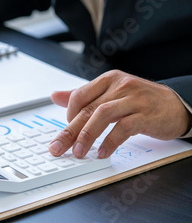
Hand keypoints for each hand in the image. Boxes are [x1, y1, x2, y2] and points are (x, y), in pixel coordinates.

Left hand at [48, 70, 190, 158]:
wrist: (177, 105)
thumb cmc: (140, 101)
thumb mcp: (111, 94)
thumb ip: (83, 96)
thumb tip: (55, 96)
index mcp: (108, 80)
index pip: (79, 95)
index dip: (68, 114)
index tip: (66, 131)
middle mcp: (119, 86)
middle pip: (87, 108)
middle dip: (69, 131)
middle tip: (58, 147)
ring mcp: (133, 100)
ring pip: (102, 115)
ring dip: (87, 136)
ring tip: (79, 152)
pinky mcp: (146, 115)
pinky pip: (123, 128)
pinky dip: (110, 141)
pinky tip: (103, 152)